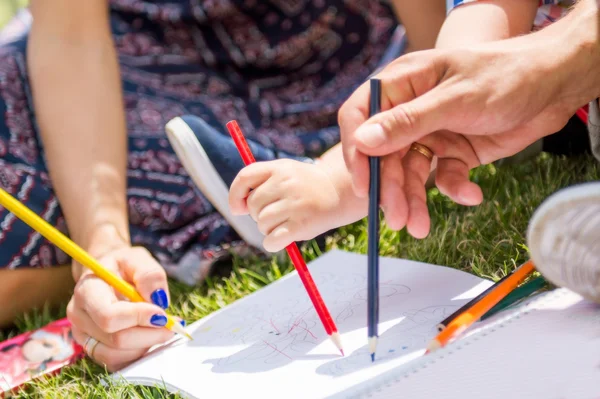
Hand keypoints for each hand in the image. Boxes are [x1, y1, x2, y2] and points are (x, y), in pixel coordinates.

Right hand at [67, 243, 177, 371]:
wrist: (107, 274)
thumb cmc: (123, 266)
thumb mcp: (138, 258)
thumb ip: (150, 275)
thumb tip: (159, 300)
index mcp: (86, 291)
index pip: (109, 316)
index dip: (138, 318)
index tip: (162, 314)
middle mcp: (79, 316)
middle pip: (116, 339)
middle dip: (149, 334)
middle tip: (172, 324)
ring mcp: (83, 335)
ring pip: (117, 355)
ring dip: (145, 344)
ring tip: (161, 328)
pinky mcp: (93, 349)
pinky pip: (117, 362)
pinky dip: (138, 352)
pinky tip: (149, 336)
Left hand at [229, 159, 340, 251]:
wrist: (338, 192)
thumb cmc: (305, 186)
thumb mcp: (285, 173)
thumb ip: (260, 184)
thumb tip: (237, 207)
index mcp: (279, 168)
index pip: (245, 177)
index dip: (235, 194)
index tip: (239, 208)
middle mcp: (286, 183)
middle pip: (253, 205)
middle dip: (257, 214)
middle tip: (275, 214)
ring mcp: (294, 204)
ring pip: (262, 224)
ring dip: (267, 229)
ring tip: (283, 223)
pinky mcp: (301, 225)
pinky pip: (272, 240)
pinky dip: (272, 243)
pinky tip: (282, 239)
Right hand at [338, 21, 593, 237]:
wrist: (554, 86)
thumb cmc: (504, 76)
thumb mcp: (453, 100)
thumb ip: (407, 122)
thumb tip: (362, 141)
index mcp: (402, 84)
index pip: (360, 117)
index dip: (357, 153)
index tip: (364, 185)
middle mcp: (410, 110)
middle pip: (385, 154)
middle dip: (391, 188)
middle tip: (397, 218)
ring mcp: (431, 131)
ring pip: (411, 172)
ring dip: (415, 199)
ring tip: (419, 227)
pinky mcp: (452, 151)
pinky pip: (442, 176)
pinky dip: (453, 189)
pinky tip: (470, 194)